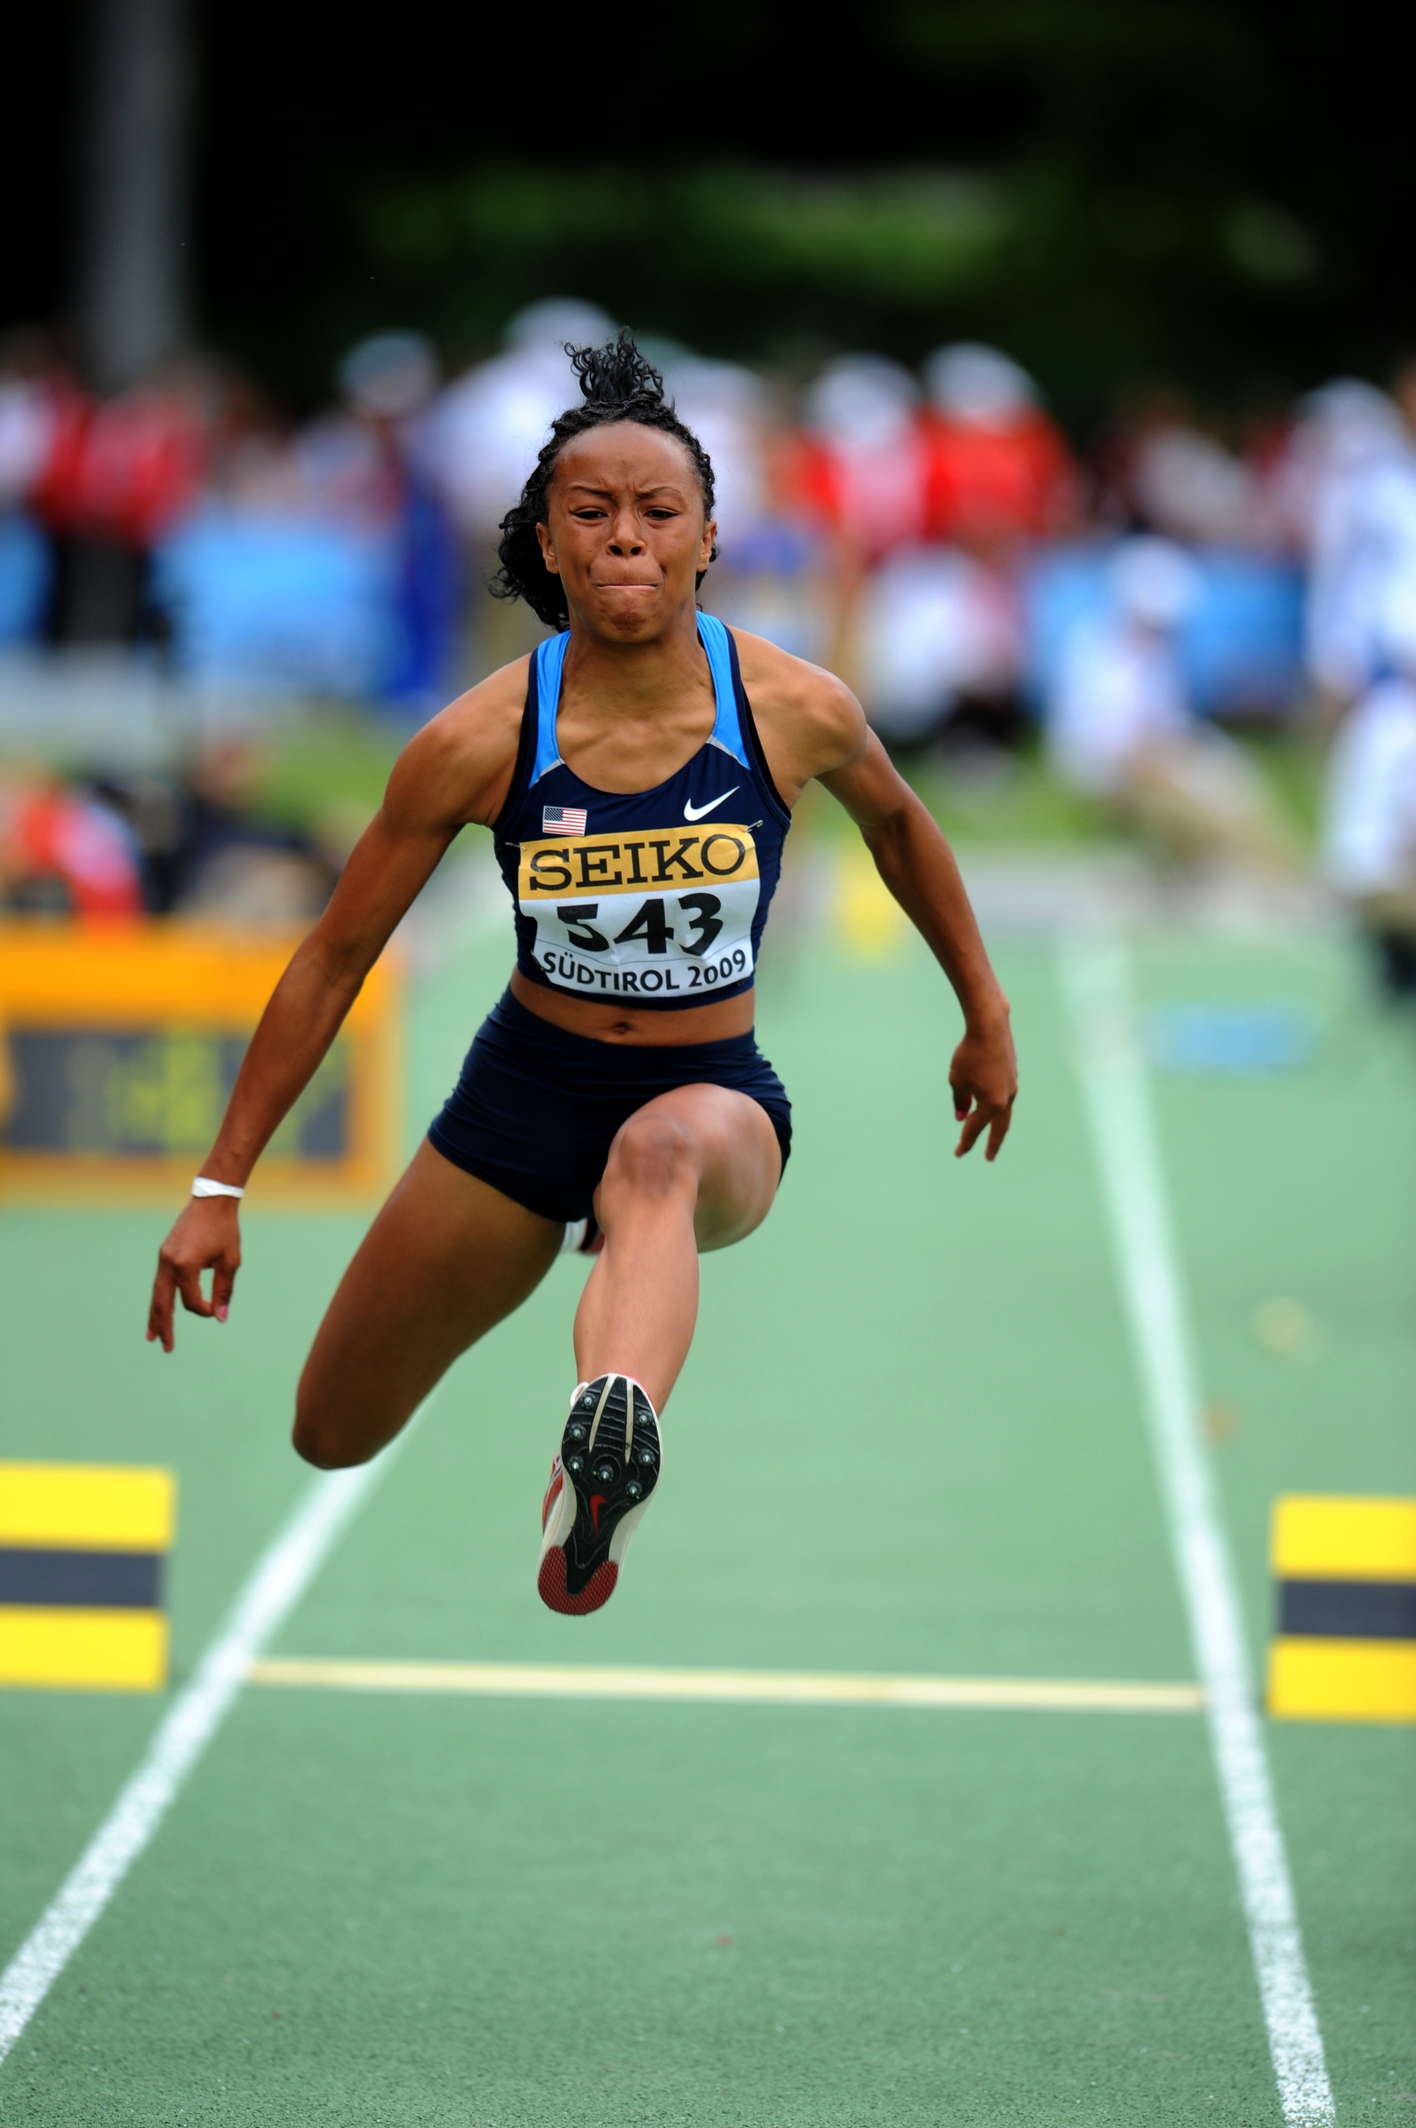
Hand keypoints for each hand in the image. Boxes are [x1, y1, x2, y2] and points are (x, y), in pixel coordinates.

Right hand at [147, 1198, 241, 1353]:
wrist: (212, 1200)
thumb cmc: (225, 1230)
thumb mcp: (230, 1261)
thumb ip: (224, 1290)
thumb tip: (220, 1318)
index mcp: (186, 1264)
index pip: (191, 1300)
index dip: (204, 1309)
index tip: (215, 1308)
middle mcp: (169, 1262)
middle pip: (164, 1302)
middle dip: (165, 1326)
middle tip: (166, 1347)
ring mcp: (163, 1257)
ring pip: (157, 1293)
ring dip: (156, 1315)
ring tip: (152, 1336)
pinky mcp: (164, 1253)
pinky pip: (159, 1281)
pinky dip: (158, 1298)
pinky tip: (158, 1310)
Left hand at [949, 1009, 1017, 1161]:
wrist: (990, 1027)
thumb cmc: (969, 1054)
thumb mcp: (957, 1080)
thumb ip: (960, 1101)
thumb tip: (962, 1116)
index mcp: (992, 1104)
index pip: (975, 1128)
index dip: (965, 1142)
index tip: (958, 1153)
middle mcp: (1007, 1098)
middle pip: (1000, 1128)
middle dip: (992, 1143)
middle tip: (989, 1157)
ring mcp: (1012, 1086)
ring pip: (1004, 1111)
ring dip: (995, 1122)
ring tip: (988, 1130)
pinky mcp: (1012, 1074)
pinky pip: (1004, 1095)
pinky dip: (997, 1104)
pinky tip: (991, 1102)